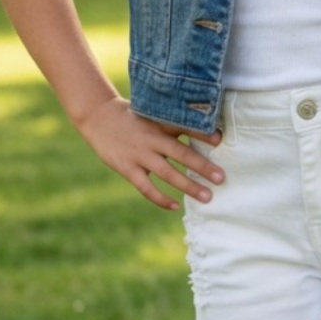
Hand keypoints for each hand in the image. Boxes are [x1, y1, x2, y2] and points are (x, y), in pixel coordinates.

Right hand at [77, 96, 223, 210]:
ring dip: (188, 186)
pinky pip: (146, 187)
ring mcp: (139, 155)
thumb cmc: (134, 117)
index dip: (202, 134)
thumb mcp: (153, 113)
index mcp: (159, 123)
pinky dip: (160, 198)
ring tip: (207, 196)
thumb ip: (174, 123)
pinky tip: (175, 206)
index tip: (220, 140)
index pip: (184, 127)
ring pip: (167, 174)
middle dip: (202, 166)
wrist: (99, 117)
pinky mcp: (127, 168)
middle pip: (181, 154)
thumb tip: (206, 130)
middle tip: (221, 178)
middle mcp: (151, 139)